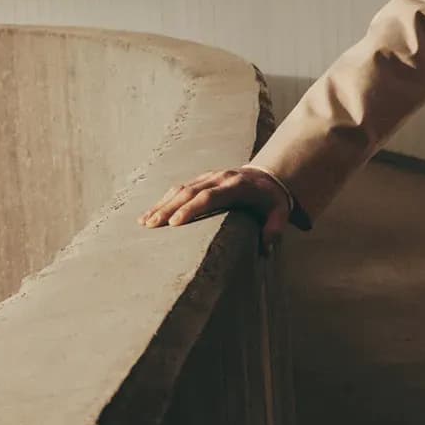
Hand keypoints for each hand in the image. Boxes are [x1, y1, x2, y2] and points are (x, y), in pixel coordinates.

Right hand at [138, 166, 291, 255]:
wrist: (268, 176)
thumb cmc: (272, 200)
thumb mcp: (280, 212)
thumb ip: (274, 228)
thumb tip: (266, 248)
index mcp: (236, 186)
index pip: (209, 197)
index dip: (191, 209)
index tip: (174, 223)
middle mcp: (220, 178)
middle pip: (189, 192)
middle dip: (168, 208)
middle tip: (152, 225)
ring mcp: (209, 177)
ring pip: (181, 189)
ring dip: (162, 204)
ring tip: (145, 222)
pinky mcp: (202, 179)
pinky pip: (180, 188)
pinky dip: (164, 200)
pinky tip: (150, 214)